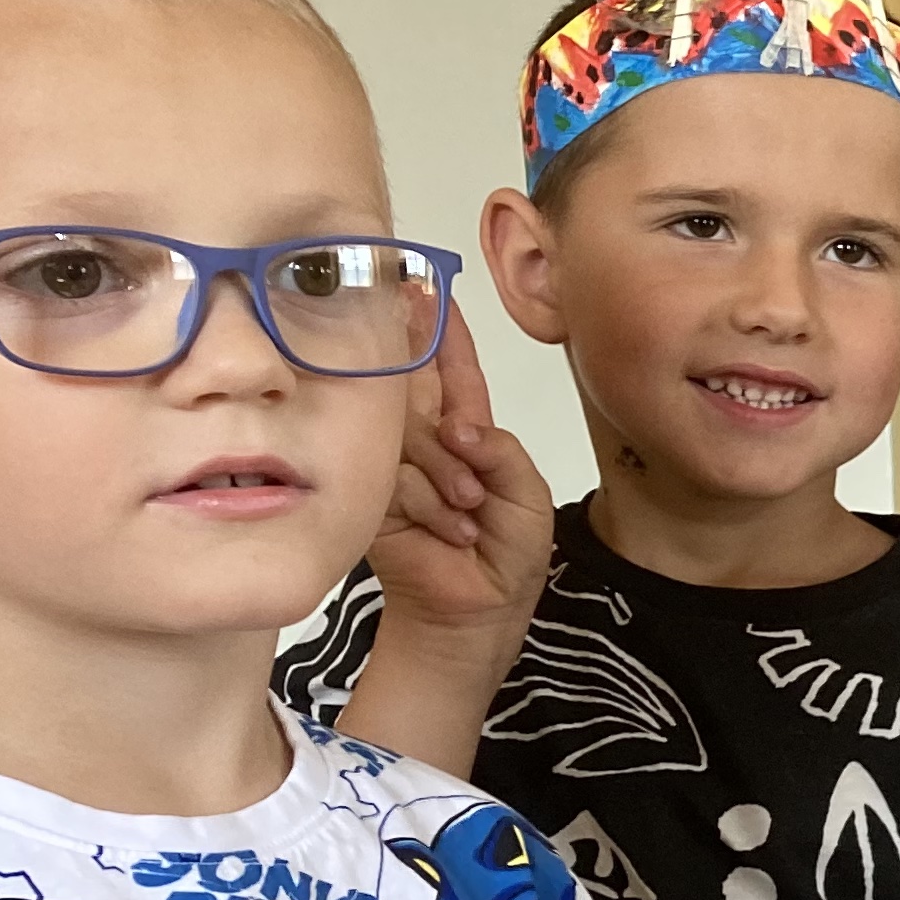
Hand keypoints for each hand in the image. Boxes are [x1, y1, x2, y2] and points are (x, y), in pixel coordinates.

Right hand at [372, 334, 553, 652]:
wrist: (479, 611)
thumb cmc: (507, 554)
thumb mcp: (527, 494)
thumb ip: (500, 449)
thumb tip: (458, 428)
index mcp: (465, 432)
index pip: (450, 372)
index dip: (441, 333)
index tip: (429, 288)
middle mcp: (425, 441)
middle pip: (412, 387)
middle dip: (428, 391)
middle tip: (453, 417)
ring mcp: (393, 466)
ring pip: (410, 435)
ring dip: (449, 475)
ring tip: (472, 510)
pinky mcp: (371, 497)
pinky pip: (398, 478)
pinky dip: (434, 506)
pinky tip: (453, 531)